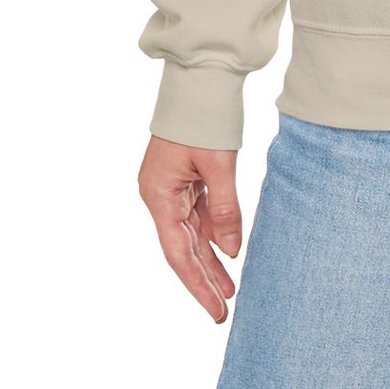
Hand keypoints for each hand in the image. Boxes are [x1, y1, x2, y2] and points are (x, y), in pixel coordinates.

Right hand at [138, 134, 243, 321]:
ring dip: (210, 258)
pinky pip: (197, 213)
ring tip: (230, 287)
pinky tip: (226, 250)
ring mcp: (170, 188)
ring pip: (190, 232)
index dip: (198, 284)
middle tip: (223, 309)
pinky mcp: (183, 179)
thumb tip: (231, 251)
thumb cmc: (204, 118)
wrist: (200, 78)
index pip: (178, 252)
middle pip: (182, 247)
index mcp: (158, 195)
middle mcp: (159, 196)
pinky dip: (212, 232)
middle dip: (204, 278)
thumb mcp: (218, 164)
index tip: (216, 309)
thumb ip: (224, 208)